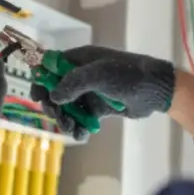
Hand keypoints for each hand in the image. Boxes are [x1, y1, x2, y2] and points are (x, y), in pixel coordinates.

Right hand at [31, 46, 174, 140]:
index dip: (41, 80)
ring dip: (65, 119)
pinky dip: (79, 127)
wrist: (155, 90)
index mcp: (79, 60)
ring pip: (67, 107)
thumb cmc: (127, 75)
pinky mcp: (99, 108)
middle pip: (55, 90)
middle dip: (53, 105)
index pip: (50, 67)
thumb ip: (73, 83)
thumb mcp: (99, 74)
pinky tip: (82, 134)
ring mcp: (90, 92)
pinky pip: (82, 118)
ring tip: (71, 127)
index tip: (38, 97)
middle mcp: (81, 75)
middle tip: (56, 115)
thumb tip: (54, 97)